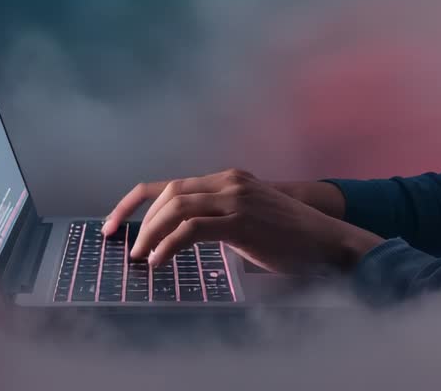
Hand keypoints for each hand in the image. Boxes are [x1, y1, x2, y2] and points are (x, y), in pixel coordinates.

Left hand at [100, 168, 382, 274]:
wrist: (328, 241)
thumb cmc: (292, 238)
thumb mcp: (249, 220)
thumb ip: (219, 220)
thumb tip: (179, 240)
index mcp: (229, 179)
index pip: (169, 184)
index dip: (134, 203)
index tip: (112, 224)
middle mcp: (229, 182)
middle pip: (168, 194)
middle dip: (139, 222)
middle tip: (125, 248)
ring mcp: (235, 198)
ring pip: (174, 208)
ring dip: (150, 235)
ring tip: (140, 257)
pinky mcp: (241, 220)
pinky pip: (190, 229)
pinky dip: (167, 245)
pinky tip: (158, 261)